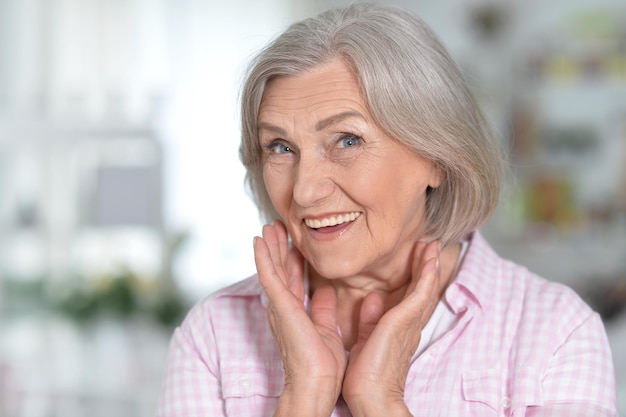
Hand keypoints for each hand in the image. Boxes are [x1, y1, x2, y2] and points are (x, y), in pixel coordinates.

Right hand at [254, 221, 346, 415]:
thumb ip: (324, 308)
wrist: (317, 382)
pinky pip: (268, 276)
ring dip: (270, 245)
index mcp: (295, 311)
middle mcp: (283, 306)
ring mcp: (279, 306)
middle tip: (279, 224)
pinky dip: (262, 257)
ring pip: (272, 268)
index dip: (293, 258)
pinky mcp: (279, 306)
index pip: (293, 278)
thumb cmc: (322, 363)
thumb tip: (328, 290)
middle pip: (280, 269)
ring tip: (269, 225)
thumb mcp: (327, 327)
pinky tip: (258, 240)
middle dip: (279, 246)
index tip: (295, 239)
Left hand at [342, 240, 440, 416]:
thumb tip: (372, 300)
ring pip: (424, 286)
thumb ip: (369, 319)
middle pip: (422, 288)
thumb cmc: (365, 374)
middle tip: (429, 244)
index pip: (410, 296)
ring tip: (431, 243)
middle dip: (425, 265)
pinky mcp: (405, 321)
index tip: (417, 256)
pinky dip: (426, 273)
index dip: (415, 275)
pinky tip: (429, 258)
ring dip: (428, 264)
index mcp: (398, 328)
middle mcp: (409, 324)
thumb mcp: (365, 339)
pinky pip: (421, 292)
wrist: (370, 395)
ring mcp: (410, 322)